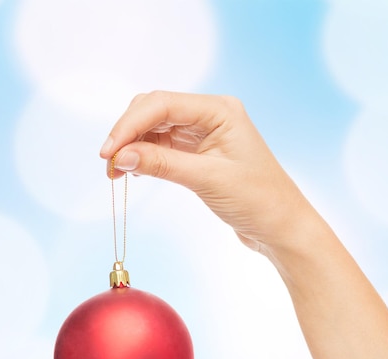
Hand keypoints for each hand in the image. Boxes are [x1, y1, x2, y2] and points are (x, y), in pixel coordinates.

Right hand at [100, 91, 310, 252]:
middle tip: (109, 164)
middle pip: (154, 110)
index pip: (162, 104)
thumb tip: (122, 155)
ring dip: (132, 146)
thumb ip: (163, 164)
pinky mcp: (197, 153)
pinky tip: (133, 170)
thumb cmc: (257, 199)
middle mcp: (210, 115)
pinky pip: (161, 146)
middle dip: (127, 134)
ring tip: (115, 172)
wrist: (279, 226)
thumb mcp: (207, 180)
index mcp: (219, 110)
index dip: (129, 125)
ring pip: (154, 128)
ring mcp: (202, 133)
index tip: (108, 152)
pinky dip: (144, 156)